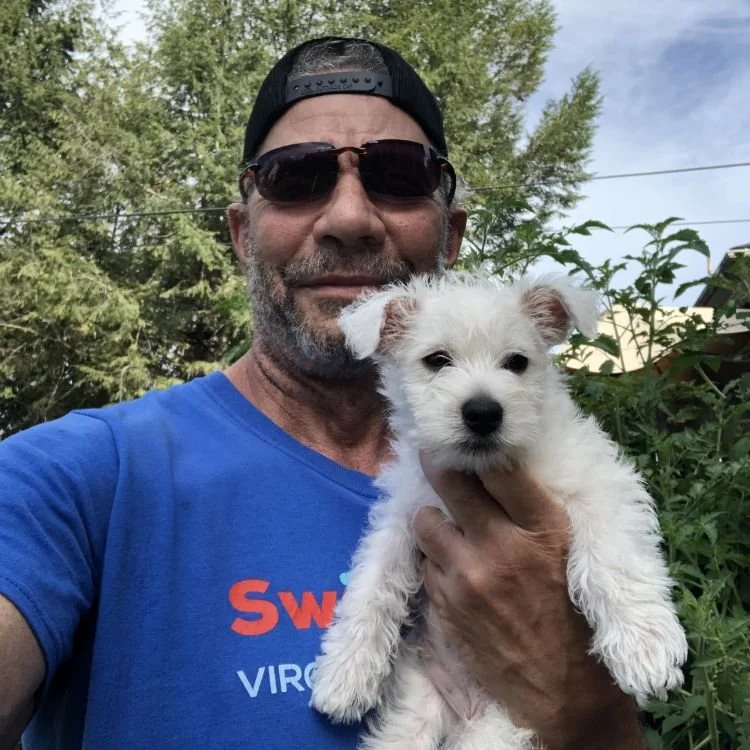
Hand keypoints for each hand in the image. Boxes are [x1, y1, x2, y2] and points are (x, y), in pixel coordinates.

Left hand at [413, 458, 644, 749]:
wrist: (562, 690)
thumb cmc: (571, 614)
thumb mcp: (568, 551)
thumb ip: (531, 510)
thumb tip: (491, 469)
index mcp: (544, 528)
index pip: (499, 469)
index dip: (479, 454)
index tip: (468, 446)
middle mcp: (503, 545)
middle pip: (451, 483)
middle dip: (439, 468)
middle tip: (433, 458)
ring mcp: (469, 574)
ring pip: (426, 521)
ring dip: (434, 522)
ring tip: (450, 530)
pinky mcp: (446, 602)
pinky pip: (425, 562)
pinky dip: (434, 560)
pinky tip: (454, 570)